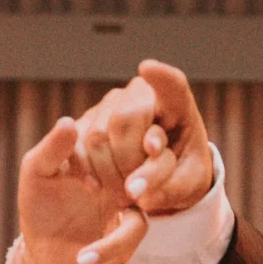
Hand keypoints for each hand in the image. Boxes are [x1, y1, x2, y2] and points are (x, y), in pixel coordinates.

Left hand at [15, 113, 154, 263]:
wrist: (41, 248)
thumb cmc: (39, 202)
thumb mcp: (37, 172)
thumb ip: (52, 150)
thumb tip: (70, 122)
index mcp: (108, 161)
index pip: (126, 155)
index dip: (113, 169)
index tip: (87, 185)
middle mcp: (125, 186)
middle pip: (141, 193)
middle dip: (116, 202)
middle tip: (87, 233)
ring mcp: (127, 218)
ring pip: (132, 231)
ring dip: (106, 250)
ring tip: (78, 261)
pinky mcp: (122, 247)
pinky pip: (118, 257)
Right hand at [75, 60, 214, 217]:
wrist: (159, 182)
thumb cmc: (180, 177)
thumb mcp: (186, 187)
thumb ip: (167, 188)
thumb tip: (134, 190)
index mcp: (176, 108)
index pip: (172, 87)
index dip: (161, 77)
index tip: (147, 68)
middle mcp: (141, 97)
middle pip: (125, 119)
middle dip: (129, 161)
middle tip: (136, 192)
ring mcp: (111, 106)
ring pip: (98, 135)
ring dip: (109, 173)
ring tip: (123, 195)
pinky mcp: (87, 123)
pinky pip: (76, 145)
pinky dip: (85, 170)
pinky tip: (96, 187)